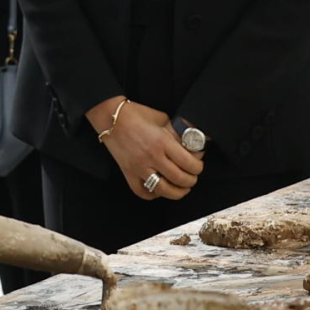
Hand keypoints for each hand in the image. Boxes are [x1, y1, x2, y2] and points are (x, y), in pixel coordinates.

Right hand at [87, 97, 201, 200]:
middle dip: (191, 181)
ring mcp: (139, 167)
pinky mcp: (128, 173)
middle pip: (179, 179)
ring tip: (181, 189)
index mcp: (162, 142)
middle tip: (192, 178)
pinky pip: (142, 192)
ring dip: (176, 193)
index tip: (198, 166)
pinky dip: (153, 195)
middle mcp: (152, 157)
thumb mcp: (161, 119)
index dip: (198, 168)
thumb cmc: (136, 114)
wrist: (111, 117)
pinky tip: (159, 190)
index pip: (188, 163)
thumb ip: (174, 134)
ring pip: (163, 190)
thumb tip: (188, 145)